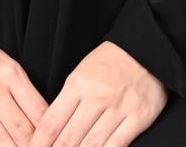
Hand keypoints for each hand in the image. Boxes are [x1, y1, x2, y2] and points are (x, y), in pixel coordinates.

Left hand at [29, 41, 167, 146]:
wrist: (145, 49)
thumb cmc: (109, 63)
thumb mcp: (81, 74)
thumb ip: (67, 102)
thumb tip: (50, 133)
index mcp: (77, 84)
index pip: (51, 123)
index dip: (39, 144)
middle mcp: (96, 97)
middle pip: (68, 139)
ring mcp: (118, 108)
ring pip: (91, 146)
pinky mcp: (138, 117)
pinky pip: (117, 146)